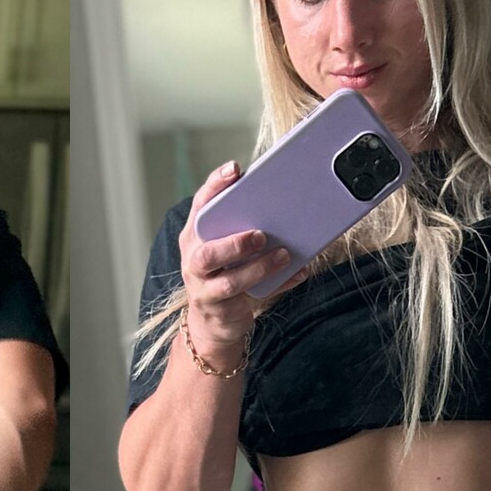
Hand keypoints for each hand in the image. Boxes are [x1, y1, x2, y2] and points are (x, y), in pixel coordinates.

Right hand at [180, 160, 303, 360]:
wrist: (214, 320)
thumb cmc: (225, 271)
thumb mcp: (227, 246)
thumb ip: (242, 225)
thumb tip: (287, 204)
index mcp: (196, 236)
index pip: (200, 206)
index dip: (214, 187)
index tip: (234, 171)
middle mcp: (194, 261)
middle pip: (207, 253)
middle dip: (235, 244)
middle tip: (261, 235)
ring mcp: (204, 288)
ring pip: (228, 281)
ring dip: (258, 268)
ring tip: (283, 255)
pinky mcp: (219, 308)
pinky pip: (247, 299)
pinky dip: (275, 285)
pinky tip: (296, 274)